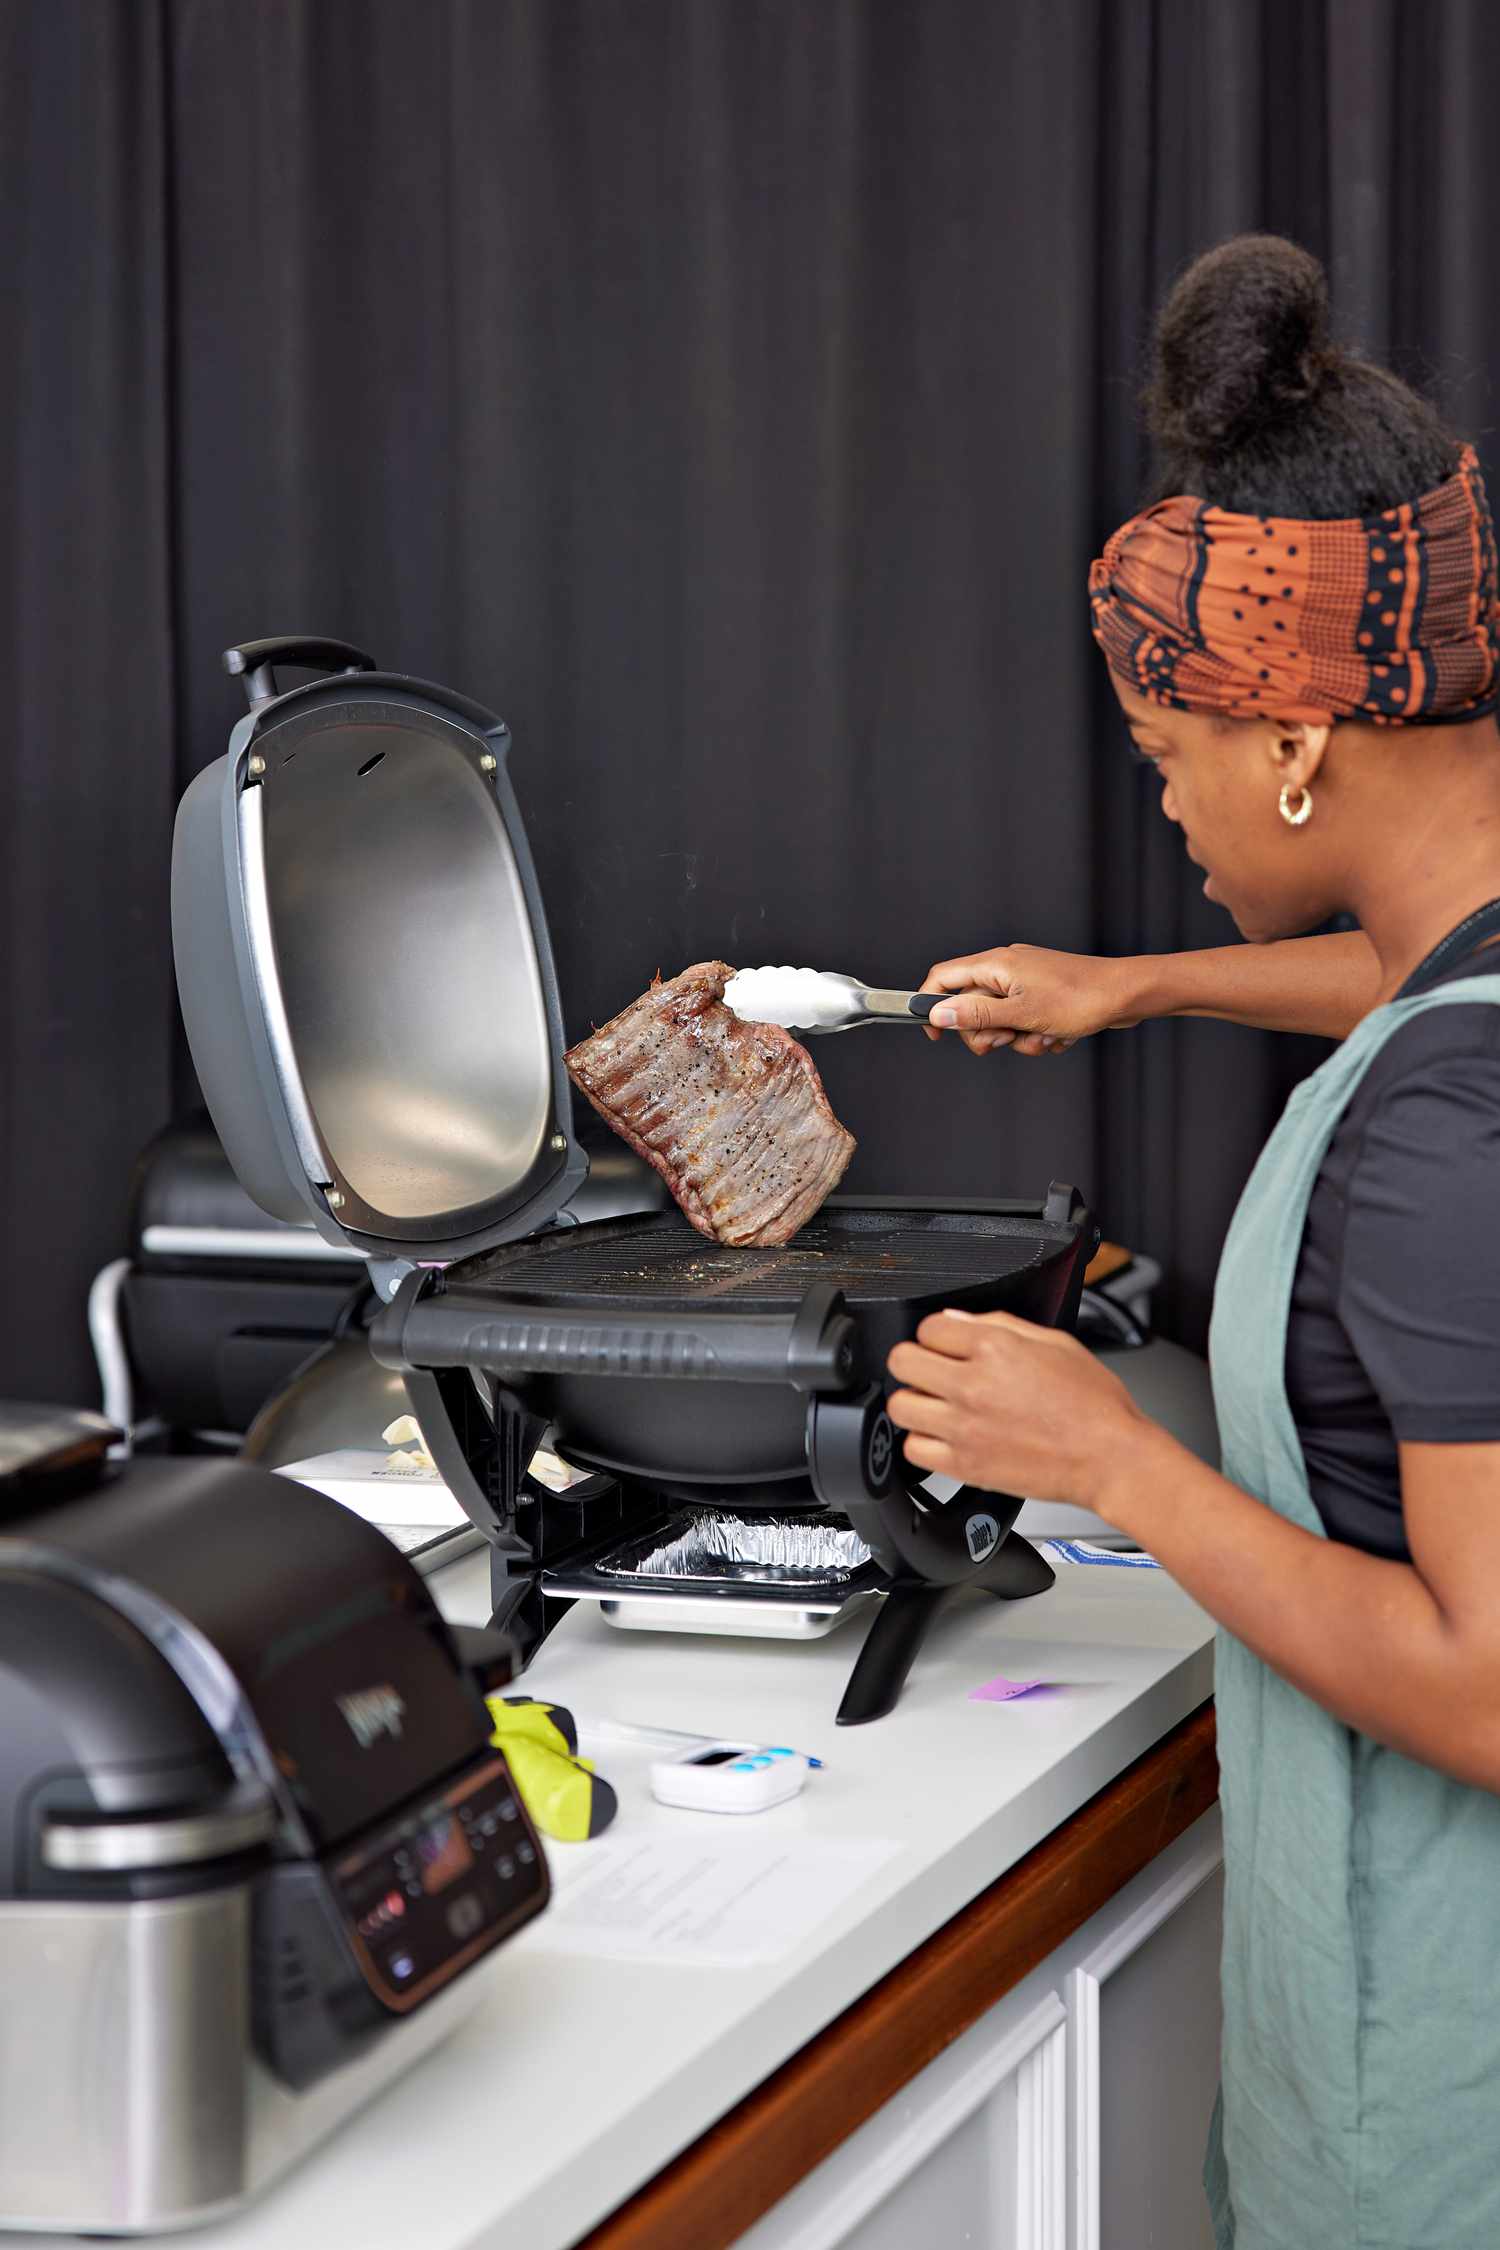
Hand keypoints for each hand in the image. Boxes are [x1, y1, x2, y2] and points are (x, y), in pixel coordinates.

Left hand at [887, 1309, 1154, 1519]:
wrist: (1110, 1458)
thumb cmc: (1095, 1405)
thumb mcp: (1056, 1343)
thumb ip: (1002, 1324)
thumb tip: (960, 1319)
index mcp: (995, 1348)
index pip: (929, 1327)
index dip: (937, 1333)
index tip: (946, 1343)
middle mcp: (973, 1385)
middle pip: (902, 1361)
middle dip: (916, 1360)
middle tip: (933, 1369)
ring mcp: (965, 1427)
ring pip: (900, 1406)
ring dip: (915, 1401)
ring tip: (937, 1403)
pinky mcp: (965, 1465)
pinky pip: (913, 1449)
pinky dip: (922, 1442)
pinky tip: (943, 1435)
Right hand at [919, 943, 1142, 1056]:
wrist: (1126, 995)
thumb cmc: (1080, 998)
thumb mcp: (1021, 1014)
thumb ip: (975, 1014)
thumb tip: (938, 1013)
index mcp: (996, 964)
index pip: (943, 977)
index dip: (931, 1004)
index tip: (935, 1033)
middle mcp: (1007, 968)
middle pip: (971, 1006)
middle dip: (988, 1031)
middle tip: (1007, 1038)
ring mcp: (1026, 982)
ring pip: (1000, 1020)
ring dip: (1018, 1038)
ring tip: (1044, 1035)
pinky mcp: (1042, 996)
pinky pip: (1024, 1022)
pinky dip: (1037, 1034)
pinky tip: (1058, 1034)